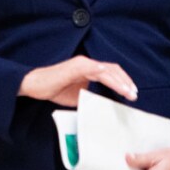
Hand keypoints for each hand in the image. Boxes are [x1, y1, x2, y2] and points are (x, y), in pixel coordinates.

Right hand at [18, 56, 136, 105]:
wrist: (35, 84)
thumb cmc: (54, 89)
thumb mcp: (78, 95)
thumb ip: (91, 96)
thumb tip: (105, 105)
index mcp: (88, 69)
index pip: (111, 72)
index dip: (123, 81)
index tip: (131, 93)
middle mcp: (87, 63)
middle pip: (112, 69)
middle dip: (126, 81)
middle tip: (134, 94)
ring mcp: (81, 64)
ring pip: (107, 70)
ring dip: (120, 81)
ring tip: (129, 92)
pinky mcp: (75, 67)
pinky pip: (94, 70)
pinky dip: (106, 75)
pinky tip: (114, 83)